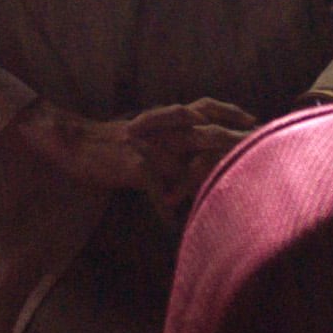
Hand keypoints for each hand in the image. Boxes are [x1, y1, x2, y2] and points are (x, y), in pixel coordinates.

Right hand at [12, 98, 254, 211]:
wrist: (73, 140)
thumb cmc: (110, 140)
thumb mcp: (145, 129)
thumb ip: (170, 135)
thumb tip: (194, 147)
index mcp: (166, 117)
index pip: (206, 107)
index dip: (231, 113)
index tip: (255, 121)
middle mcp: (162, 128)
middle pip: (207, 133)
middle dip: (233, 144)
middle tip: (258, 153)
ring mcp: (149, 146)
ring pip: (187, 163)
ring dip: (207, 181)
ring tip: (227, 196)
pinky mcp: (134, 165)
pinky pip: (157, 189)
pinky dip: (165, 209)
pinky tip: (173, 225)